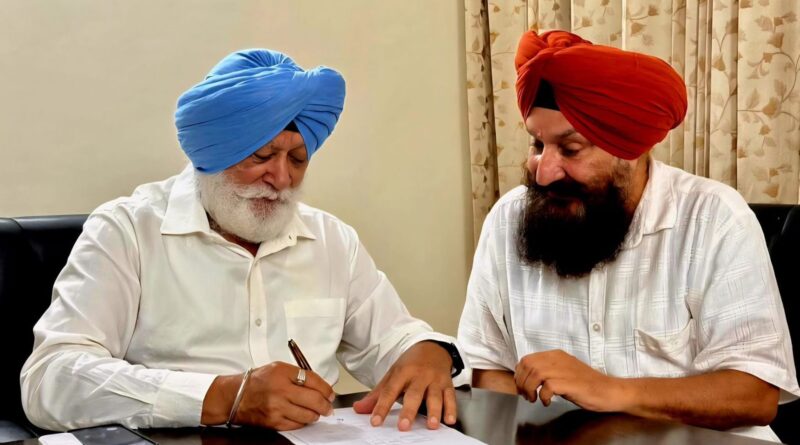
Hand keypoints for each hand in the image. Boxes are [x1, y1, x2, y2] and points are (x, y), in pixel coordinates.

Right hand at [202, 362, 334, 429]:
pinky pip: (297, 424)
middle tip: (328, 406)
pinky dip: (303, 421)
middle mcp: (281, 390)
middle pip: (314, 400)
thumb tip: (321, 386)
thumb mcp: (278, 368)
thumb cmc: (258, 381)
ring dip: (316, 415)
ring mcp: (278, 408)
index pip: (313, 380)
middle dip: (326, 405)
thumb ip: (299, 374)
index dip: (326, 389)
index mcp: (283, 373)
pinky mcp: (274, 422)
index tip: (330, 393)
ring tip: (316, 412)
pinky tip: (303, 417)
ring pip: (308, 415)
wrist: (236, 396)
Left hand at [352, 341, 456, 430]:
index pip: (389, 391)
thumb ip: (377, 395)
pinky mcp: (448, 384)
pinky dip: (451, 409)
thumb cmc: (411, 364)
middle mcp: (419, 376)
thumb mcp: (392, 375)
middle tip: (404, 426)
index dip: (381, 407)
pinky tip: (449, 419)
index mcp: (402, 373)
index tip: (375, 422)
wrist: (433, 347)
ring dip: (434, 411)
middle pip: (414, 394)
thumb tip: (359, 409)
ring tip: (431, 425)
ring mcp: (435, 380)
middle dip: (409, 410)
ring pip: (435, 396)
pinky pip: (451, 397)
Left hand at [514, 349, 625, 411]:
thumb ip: (547, 371)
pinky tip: (547, 402)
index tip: (522, 386)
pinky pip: (547, 387)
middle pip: (528, 365)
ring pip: (535, 374)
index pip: (527, 359)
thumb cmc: (586, 384)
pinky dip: (542, 396)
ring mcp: (564, 370)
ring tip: (534, 399)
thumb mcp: (563, 372)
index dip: (520, 374)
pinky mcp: (569, 383)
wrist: (608, 390)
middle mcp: (558, 359)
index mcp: (556, 355)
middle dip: (522, 382)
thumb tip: (527, 378)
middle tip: (526, 395)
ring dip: (530, 389)